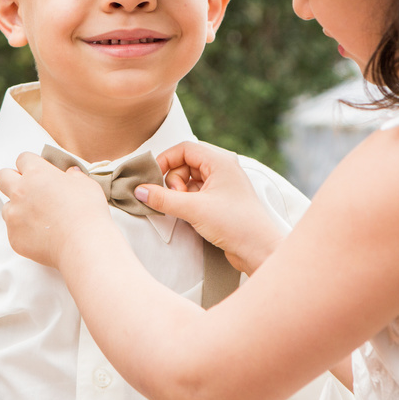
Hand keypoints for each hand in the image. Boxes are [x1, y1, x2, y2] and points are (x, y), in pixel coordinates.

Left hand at [0, 151, 111, 267]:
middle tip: (27, 188)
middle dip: (11, 179)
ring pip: (7, 206)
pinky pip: (13, 230)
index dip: (31, 164)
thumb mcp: (86, 184)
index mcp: (37, 173)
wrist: (83, 244)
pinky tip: (42, 235)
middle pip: (2, 177)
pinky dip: (24, 231)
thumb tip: (70, 174)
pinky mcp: (14, 237)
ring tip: (39, 217)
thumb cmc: (87, 212)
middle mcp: (20, 192)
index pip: (23, 158)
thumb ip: (74, 176)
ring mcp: (14, 215)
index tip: (38, 171)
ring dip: (18, 208)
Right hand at [138, 141, 284, 274]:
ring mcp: (222, 185)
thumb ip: (163, 199)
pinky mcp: (221, 201)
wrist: (259, 250)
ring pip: (190, 179)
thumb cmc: (235, 224)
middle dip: (174, 181)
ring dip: (180, 192)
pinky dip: (187, 200)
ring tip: (185, 209)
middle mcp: (222, 169)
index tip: (153, 178)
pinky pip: (196, 192)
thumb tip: (139, 190)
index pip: (184, 149)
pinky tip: (188, 214)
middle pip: (185, 164)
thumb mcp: (193, 209)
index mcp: (220, 161)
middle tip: (177, 199)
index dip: (166, 160)